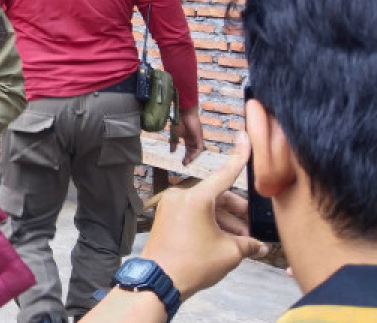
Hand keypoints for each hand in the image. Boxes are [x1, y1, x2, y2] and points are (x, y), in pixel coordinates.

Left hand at [141, 133, 267, 297]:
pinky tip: (226, 241)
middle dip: (239, 212)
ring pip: (206, 208)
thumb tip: (260, 246)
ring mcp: (171, 207)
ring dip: (226, 222)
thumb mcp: (229, 253)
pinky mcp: (166, 218)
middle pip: (218, 196)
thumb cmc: (193, 264)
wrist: (159, 280)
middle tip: (254, 228)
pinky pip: (194, 215)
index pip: (225, 174)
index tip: (245, 138)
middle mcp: (181, 196)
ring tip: (243, 242)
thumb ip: (248, 244)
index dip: (239, 157)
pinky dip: (210, 224)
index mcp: (196, 198)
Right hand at [175, 106, 204, 164]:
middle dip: (189, 158)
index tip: (182, 162)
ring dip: (192, 157)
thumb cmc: (179, 121)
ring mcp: (197, 139)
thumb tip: (172, 152)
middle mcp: (193, 139)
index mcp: (187, 138)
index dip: (186, 156)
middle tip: (184, 164)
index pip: (188, 149)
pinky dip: (195, 153)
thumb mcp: (174, 134)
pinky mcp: (199, 138)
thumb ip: (173, 143)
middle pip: (192, 151)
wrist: (185, 113)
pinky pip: (199, 148)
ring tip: (187, 162)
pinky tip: (191, 157)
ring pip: (196, 151)